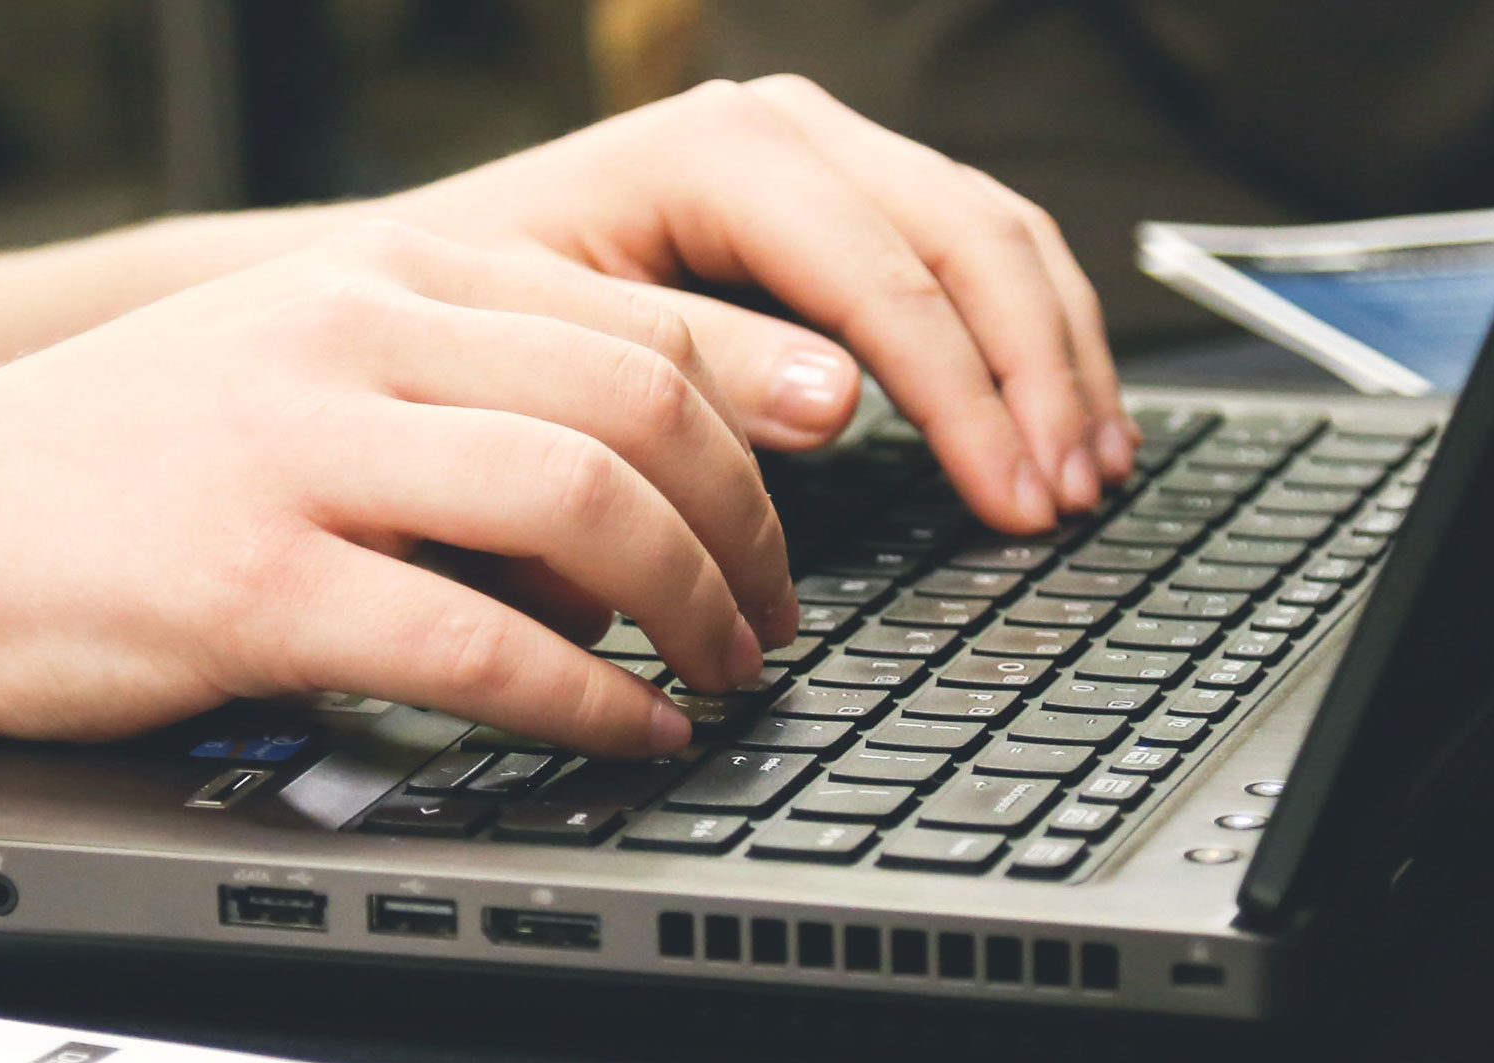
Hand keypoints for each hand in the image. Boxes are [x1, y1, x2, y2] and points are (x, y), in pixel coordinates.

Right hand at [0, 223, 795, 755]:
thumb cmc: (95, 477)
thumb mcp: (278, 369)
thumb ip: (438, 390)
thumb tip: (626, 483)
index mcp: (367, 272)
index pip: (625, 310)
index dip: (758, 399)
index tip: (827, 469)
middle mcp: (344, 333)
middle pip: (636, 397)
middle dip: (749, 517)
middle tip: (780, 611)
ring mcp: (296, 451)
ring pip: (583, 497)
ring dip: (693, 601)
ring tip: (727, 672)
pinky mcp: (252, 582)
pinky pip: (479, 641)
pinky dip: (586, 698)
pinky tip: (626, 732)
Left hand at [365, 75, 1131, 534]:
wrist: (403, 288)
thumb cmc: (459, 328)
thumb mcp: (557, 354)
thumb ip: (696, 371)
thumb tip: (841, 403)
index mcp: (717, 152)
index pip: (888, 274)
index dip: (967, 398)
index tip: (1013, 499)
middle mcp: (783, 130)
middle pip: (970, 238)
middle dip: (1035, 378)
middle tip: (1068, 501)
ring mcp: (820, 154)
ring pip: (994, 235)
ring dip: (1057, 357)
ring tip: (1091, 472)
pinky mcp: (838, 199)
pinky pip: (973, 250)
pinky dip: (1029, 336)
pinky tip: (1058, 418)